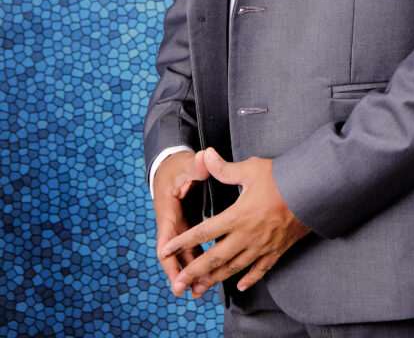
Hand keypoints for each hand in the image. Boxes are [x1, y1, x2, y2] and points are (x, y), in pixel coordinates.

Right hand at [153, 150, 207, 296]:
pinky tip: (209, 275)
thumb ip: (196, 164)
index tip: (174, 275)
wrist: (171, 165)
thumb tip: (205, 158)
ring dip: (191, 272)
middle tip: (187, 293)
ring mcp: (181, 227)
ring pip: (185, 254)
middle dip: (180, 274)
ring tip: (199, 292)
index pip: (166, 241)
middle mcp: (172, 224)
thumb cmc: (176, 165)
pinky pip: (193, 248)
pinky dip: (199, 261)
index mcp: (168, 212)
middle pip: (174, 255)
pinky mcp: (190, 226)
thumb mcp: (185, 163)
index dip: (169, 259)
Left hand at [160, 148, 310, 296]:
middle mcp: (247, 236)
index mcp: (238, 216)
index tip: (167, 248)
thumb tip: (205, 155)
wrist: (313, 190)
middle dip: (194, 271)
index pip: (204, 231)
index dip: (184, 240)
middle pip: (215, 258)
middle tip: (178, 282)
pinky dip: (249, 279)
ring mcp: (262, 246)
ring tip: (200, 288)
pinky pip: (260, 270)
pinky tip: (240, 286)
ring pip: (234, 268)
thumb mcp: (251, 169)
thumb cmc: (282, 177)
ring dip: (215, 279)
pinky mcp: (277, 251)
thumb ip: (225, 168)